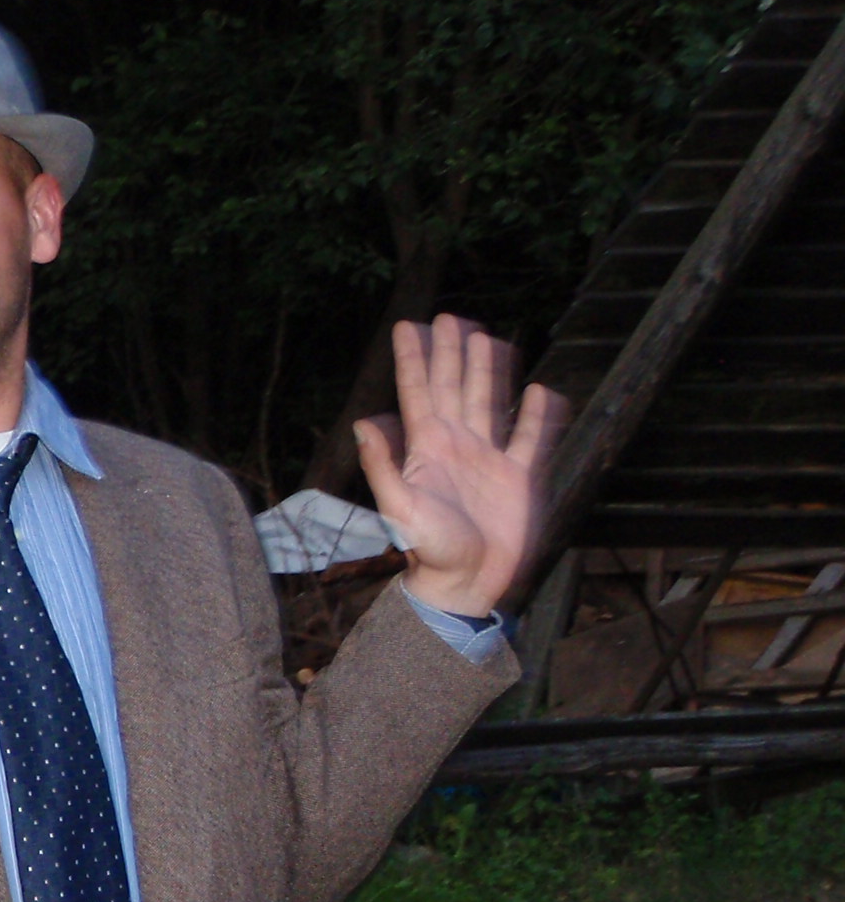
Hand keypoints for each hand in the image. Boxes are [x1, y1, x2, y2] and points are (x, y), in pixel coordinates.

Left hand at [354, 314, 565, 616]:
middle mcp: (456, 446)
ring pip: (488, 402)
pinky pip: (531, 438)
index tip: (407, 326)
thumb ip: (382, 466)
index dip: (413, 359)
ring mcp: (488, 460)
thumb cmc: (428, 551)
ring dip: (487, 371)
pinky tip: (540, 390)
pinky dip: (537, 415)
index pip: (416, 392)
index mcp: (426, 448)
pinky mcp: (518, 478)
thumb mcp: (399, 508)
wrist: (466, 584)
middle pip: (453, 387)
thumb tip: (362, 424)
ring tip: (485, 337)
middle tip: (449, 317)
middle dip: (450, 353)